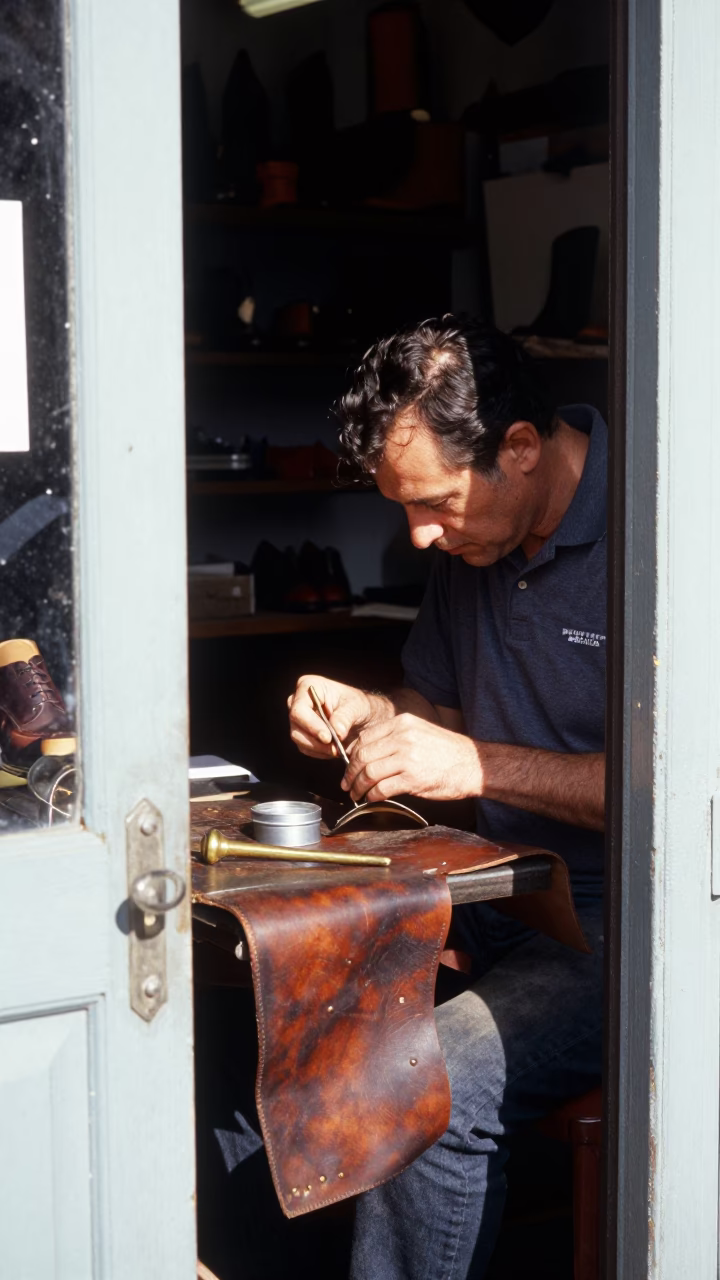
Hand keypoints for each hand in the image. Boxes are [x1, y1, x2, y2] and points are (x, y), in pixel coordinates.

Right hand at [288, 675, 381, 759]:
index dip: (311, 725)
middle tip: (335, 748)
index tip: (328, 737)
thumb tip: (337, 732)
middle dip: (315, 740)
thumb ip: (346, 716)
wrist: (363, 718)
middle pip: (296, 726)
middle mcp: (298, 701)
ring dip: (318, 748)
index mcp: (308, 686)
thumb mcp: (357, 706)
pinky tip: (333, 750)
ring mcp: (298, 719)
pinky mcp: (302, 733)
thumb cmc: (358, 705)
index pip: (299, 709)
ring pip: (299, 738)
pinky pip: (305, 747)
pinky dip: (320, 752)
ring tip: (337, 749)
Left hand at [342, 713, 481, 801]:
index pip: (364, 738)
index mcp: (402, 723)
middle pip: (362, 755)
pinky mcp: (413, 778)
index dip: (351, 754)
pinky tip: (371, 799)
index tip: (348, 766)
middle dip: (350, 773)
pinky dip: (372, 796)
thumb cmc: (446, 752)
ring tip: (356, 794)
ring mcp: (407, 757)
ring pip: (369, 772)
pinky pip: (382, 788)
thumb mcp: (420, 732)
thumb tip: (368, 753)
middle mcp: (402, 737)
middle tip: (347, 783)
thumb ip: (395, 738)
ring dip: (358, 786)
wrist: (473, 765)